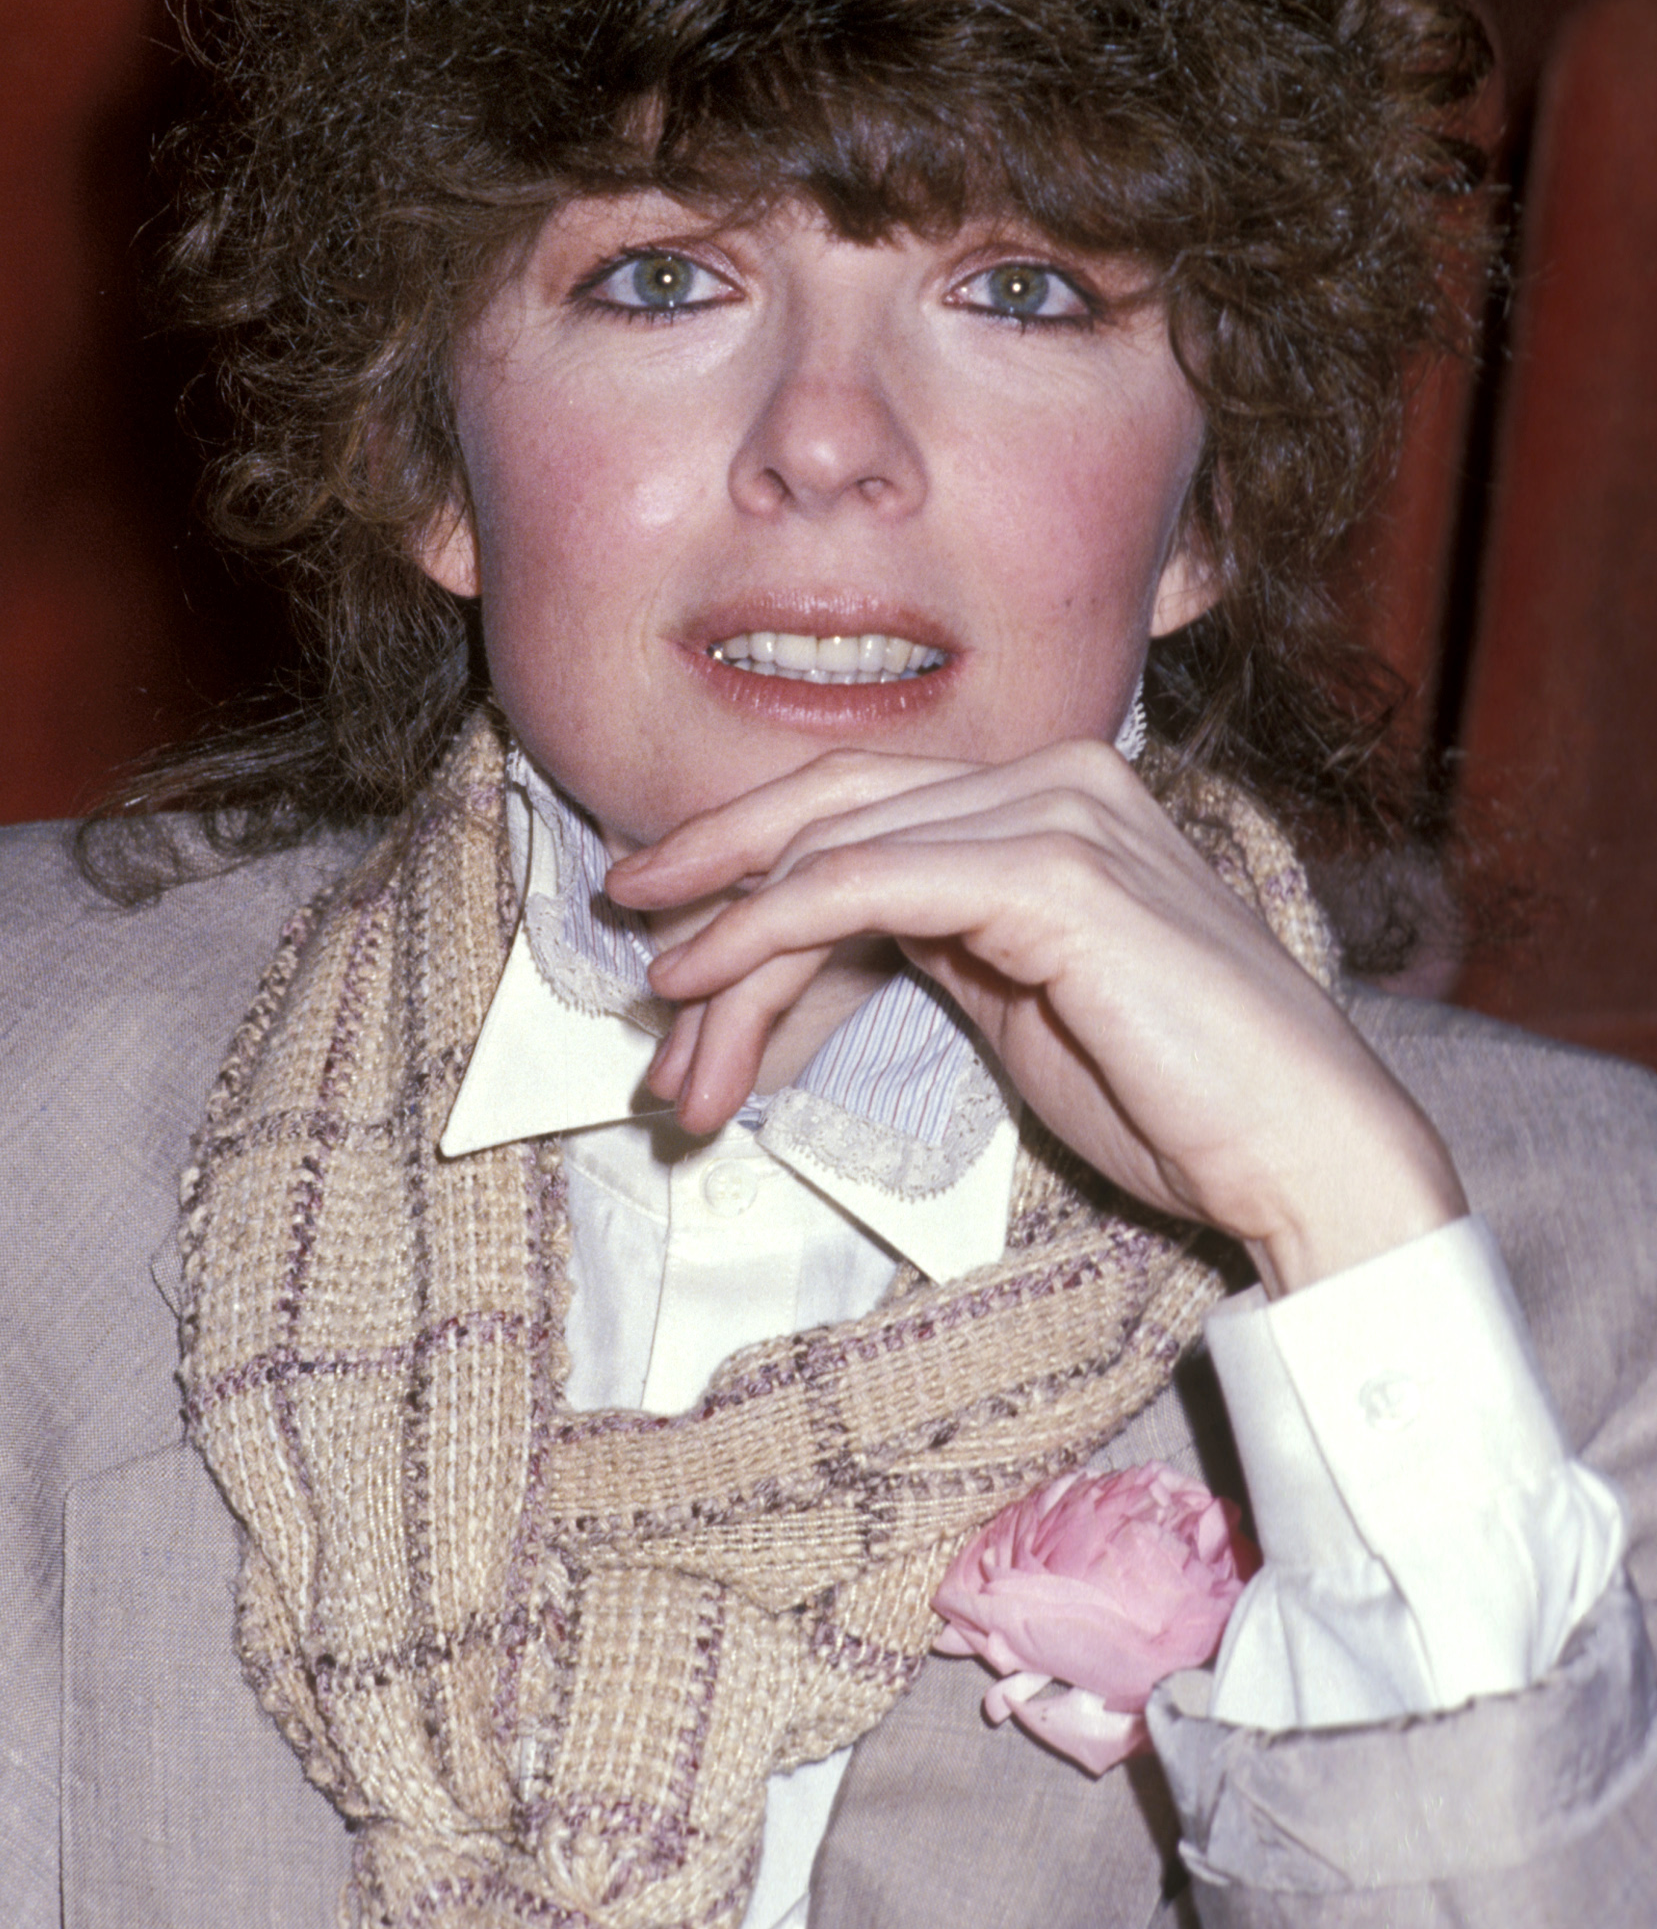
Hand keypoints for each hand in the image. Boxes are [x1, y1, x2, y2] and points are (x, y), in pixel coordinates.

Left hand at [609, 742, 1465, 1296]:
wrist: (1306, 1151)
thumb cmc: (1175, 1096)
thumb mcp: (1018, 999)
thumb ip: (930, 940)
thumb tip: (804, 944)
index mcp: (1051, 795)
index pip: (866, 807)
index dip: (752, 861)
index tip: (667, 930)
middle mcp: (1056, 777)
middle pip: (834, 802)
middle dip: (714, 868)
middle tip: (622, 928)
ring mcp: (1059, 813)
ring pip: (834, 851)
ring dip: (728, 942)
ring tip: (663, 1026)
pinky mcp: (1055, 873)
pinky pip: (866, 884)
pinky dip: (767, 929)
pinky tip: (706, 980)